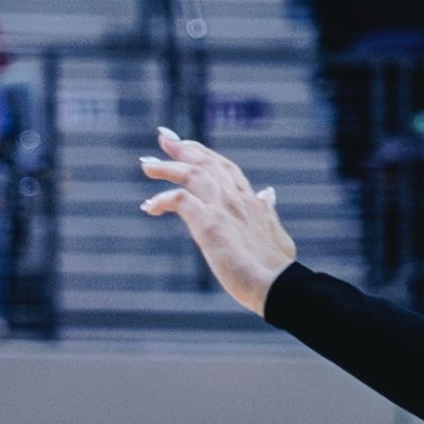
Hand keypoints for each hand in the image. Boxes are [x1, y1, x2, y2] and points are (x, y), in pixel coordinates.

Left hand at [140, 127, 296, 315]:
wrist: (278, 285)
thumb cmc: (275, 267)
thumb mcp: (274, 232)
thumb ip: (266, 212)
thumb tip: (267, 193)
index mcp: (251, 201)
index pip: (226, 167)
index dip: (206, 153)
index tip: (188, 144)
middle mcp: (237, 198)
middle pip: (208, 162)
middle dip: (184, 148)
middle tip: (164, 137)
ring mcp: (224, 209)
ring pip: (192, 174)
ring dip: (166, 167)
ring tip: (146, 165)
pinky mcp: (210, 224)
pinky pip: (180, 199)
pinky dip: (163, 199)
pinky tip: (150, 206)